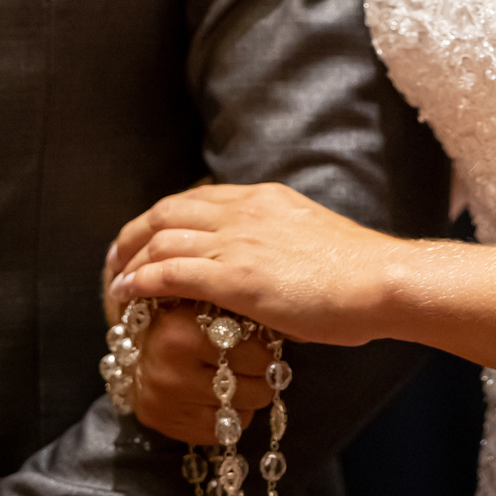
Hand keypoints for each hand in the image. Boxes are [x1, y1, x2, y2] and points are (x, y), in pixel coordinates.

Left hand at [110, 183, 395, 344]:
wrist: (381, 281)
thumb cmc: (357, 273)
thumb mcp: (308, 240)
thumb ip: (275, 245)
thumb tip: (258, 270)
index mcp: (265, 198)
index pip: (195, 199)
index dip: (161, 219)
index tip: (145, 241)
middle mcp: (246, 210)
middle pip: (167, 211)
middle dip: (133, 234)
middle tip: (116, 260)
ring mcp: (239, 241)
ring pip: (161, 239)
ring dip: (129, 262)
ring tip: (114, 285)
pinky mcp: (236, 277)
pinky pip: (170, 272)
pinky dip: (140, 282)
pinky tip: (126, 297)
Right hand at [115, 306, 275, 441]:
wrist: (136, 346)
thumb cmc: (182, 318)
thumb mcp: (204, 302)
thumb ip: (235, 312)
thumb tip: (281, 329)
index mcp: (181, 334)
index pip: (253, 355)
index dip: (267, 352)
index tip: (268, 347)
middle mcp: (170, 373)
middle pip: (250, 391)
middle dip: (263, 380)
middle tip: (264, 370)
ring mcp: (166, 405)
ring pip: (237, 417)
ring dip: (248, 402)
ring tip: (244, 383)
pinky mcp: (164, 426)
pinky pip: (218, 434)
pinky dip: (229, 419)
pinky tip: (224, 400)